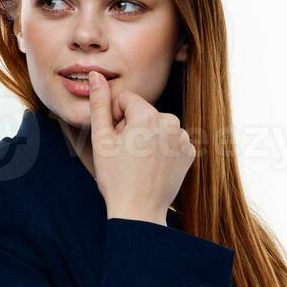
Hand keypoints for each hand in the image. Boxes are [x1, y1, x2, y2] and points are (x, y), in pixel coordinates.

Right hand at [85, 70, 192, 223]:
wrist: (139, 210)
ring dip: (146, 138)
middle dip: (132, 127)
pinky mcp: (190, 153)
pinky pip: (171, 140)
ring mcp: (184, 138)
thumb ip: (99, 103)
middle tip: (124, 154)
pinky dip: (161, 149)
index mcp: (149, 115)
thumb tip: (96, 75)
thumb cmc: (115, 178)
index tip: (114, 139)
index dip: (115, 118)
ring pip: (157, 126)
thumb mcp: (101, 139)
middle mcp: (171, 122)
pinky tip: (152, 166)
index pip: (126, 100)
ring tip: (138, 161)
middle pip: (143, 112)